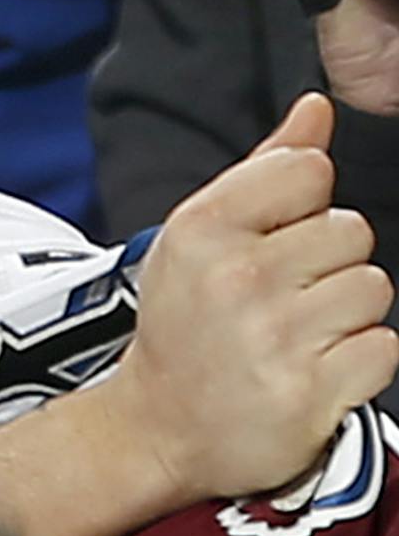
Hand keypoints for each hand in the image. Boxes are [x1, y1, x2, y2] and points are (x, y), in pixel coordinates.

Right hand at [109, 94, 398, 504]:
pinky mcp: (309, 393)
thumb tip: (317, 107)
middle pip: (351, 231)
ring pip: (373, 289)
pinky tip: (313, 370)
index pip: (308, 172)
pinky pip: (384, 349)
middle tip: (280, 300)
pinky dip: (358, 363)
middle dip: (328, 265)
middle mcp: (237, 278)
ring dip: (346, 314)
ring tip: (297, 335)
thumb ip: (264, 169)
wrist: (158, 428)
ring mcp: (274, 337)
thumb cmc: (185, 324)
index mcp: (202, 229)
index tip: (270, 242)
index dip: (302, 207)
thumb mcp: (201, 237)